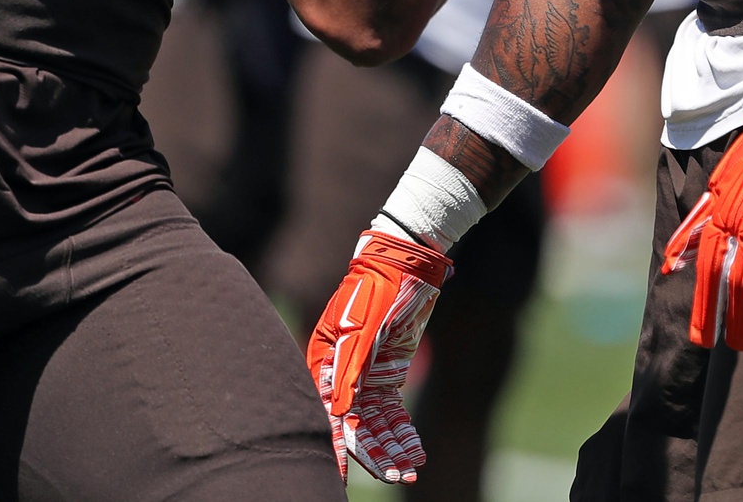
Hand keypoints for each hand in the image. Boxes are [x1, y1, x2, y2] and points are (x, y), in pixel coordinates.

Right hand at [306, 230, 451, 483]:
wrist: (404, 265)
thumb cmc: (377, 291)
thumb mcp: (361, 329)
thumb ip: (349, 370)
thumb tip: (340, 414)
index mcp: (325, 364)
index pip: (330, 415)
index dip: (337, 448)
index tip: (341, 478)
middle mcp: (341, 377)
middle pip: (356, 426)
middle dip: (374, 455)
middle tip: (394, 477)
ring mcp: (365, 378)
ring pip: (376, 425)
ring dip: (391, 449)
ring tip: (409, 472)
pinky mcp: (386, 376)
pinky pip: (393, 413)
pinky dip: (404, 433)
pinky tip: (417, 451)